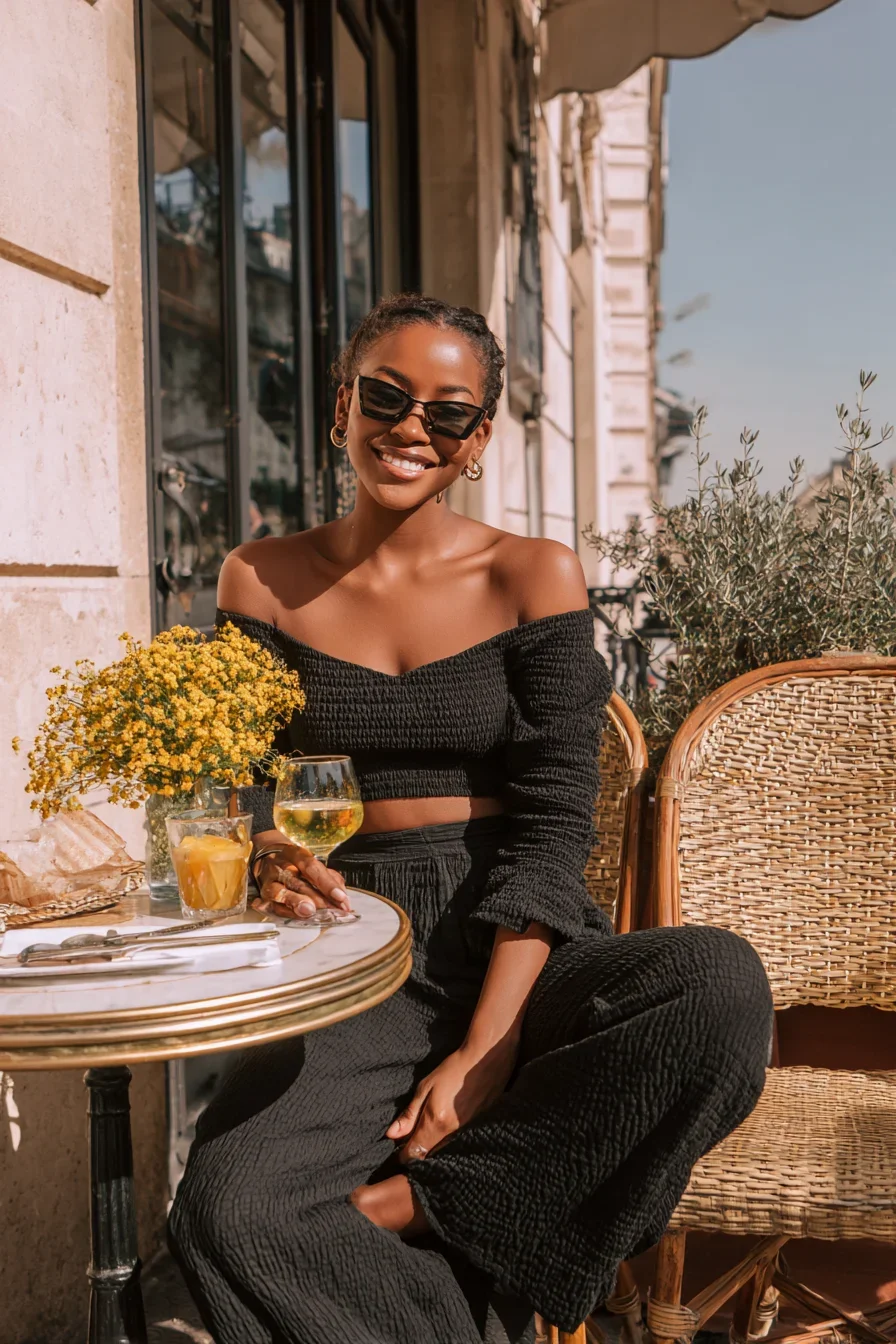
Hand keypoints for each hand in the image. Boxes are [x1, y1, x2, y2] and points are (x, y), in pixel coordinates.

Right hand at [252, 843, 350, 918]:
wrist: (265, 856)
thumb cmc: (294, 863)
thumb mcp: (313, 864)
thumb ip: (330, 879)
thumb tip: (343, 900)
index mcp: (296, 854)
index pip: (312, 867)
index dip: (327, 883)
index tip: (340, 897)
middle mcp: (281, 865)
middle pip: (298, 882)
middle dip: (316, 898)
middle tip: (331, 910)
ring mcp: (269, 880)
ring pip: (281, 892)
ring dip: (296, 903)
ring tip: (309, 912)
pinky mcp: (262, 894)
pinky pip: (272, 905)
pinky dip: (284, 912)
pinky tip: (295, 917)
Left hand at [387, 1040, 517, 1161]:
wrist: (486, 1060)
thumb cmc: (454, 1070)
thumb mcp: (426, 1087)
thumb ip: (409, 1114)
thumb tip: (391, 1134)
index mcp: (436, 1122)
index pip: (415, 1153)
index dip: (403, 1155)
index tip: (398, 1148)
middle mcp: (451, 1133)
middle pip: (429, 1155)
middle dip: (417, 1152)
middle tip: (410, 1139)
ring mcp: (466, 1134)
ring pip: (443, 1151)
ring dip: (432, 1147)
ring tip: (426, 1133)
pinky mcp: (476, 1129)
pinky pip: (456, 1144)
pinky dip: (446, 1142)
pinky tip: (444, 1128)